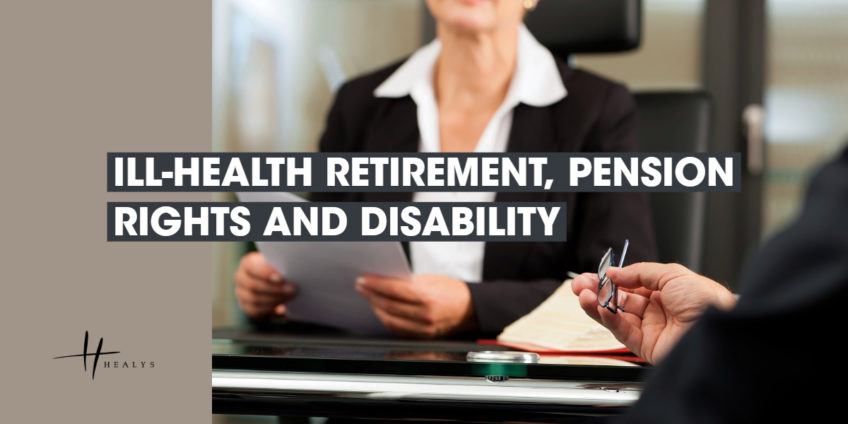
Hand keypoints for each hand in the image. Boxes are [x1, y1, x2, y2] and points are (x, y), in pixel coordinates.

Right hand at [234, 252, 295, 317]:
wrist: (274, 281)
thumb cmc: (277, 269)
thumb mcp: (278, 264)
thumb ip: (279, 267)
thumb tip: (290, 274)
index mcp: (247, 263)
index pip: (251, 266)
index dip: (265, 272)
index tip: (281, 278)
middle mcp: (240, 277)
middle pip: (252, 285)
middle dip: (274, 289)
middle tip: (291, 290)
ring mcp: (241, 293)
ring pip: (254, 299)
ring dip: (274, 299)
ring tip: (289, 297)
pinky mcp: (246, 306)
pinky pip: (255, 310)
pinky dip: (269, 309)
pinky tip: (280, 306)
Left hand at [355, 274, 476, 338]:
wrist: (471, 309)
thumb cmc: (452, 291)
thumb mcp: (431, 279)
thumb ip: (408, 282)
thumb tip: (384, 281)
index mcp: (428, 297)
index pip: (393, 290)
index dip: (375, 285)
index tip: (363, 280)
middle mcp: (425, 315)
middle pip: (388, 306)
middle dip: (371, 295)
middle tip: (361, 286)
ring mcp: (423, 329)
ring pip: (389, 320)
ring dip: (375, 308)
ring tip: (369, 297)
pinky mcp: (422, 337)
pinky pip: (397, 330)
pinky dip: (386, 319)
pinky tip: (380, 310)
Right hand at [572, 263, 735, 363]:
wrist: (717, 330)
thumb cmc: (707, 302)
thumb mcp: (672, 274)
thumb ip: (640, 272)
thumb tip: (615, 273)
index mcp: (664, 291)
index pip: (629, 285)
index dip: (610, 280)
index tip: (595, 275)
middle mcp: (655, 310)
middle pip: (618, 300)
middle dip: (597, 292)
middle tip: (580, 286)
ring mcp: (649, 328)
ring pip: (616, 316)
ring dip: (598, 305)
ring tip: (584, 296)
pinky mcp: (646, 346)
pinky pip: (622, 331)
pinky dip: (609, 320)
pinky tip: (602, 309)